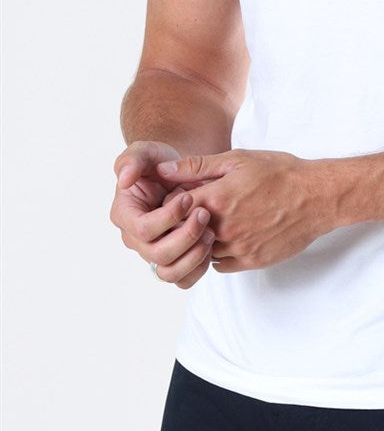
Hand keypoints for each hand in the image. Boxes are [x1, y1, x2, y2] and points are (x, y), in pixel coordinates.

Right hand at [110, 140, 215, 288]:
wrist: (178, 174)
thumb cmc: (159, 161)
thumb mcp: (145, 151)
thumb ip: (132, 160)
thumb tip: (124, 180)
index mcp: (125, 215)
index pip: (143, 229)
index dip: (168, 217)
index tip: (189, 197)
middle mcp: (136, 239)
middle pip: (158, 255)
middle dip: (186, 236)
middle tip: (205, 214)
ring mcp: (153, 252)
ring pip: (170, 273)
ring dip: (194, 256)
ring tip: (211, 232)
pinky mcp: (173, 260)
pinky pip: (184, 279)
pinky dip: (199, 268)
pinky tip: (211, 245)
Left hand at [156, 149, 336, 271]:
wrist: (317, 197)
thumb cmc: (280, 173)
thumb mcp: (238, 159)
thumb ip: (197, 166)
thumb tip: (163, 170)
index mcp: (217, 198)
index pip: (174, 207)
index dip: (174, 201)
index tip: (183, 195)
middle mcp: (223, 227)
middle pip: (185, 231)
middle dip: (187, 221)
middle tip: (200, 210)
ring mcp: (237, 247)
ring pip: (202, 250)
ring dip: (203, 239)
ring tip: (219, 222)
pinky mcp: (251, 261)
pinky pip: (220, 265)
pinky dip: (219, 253)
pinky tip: (231, 235)